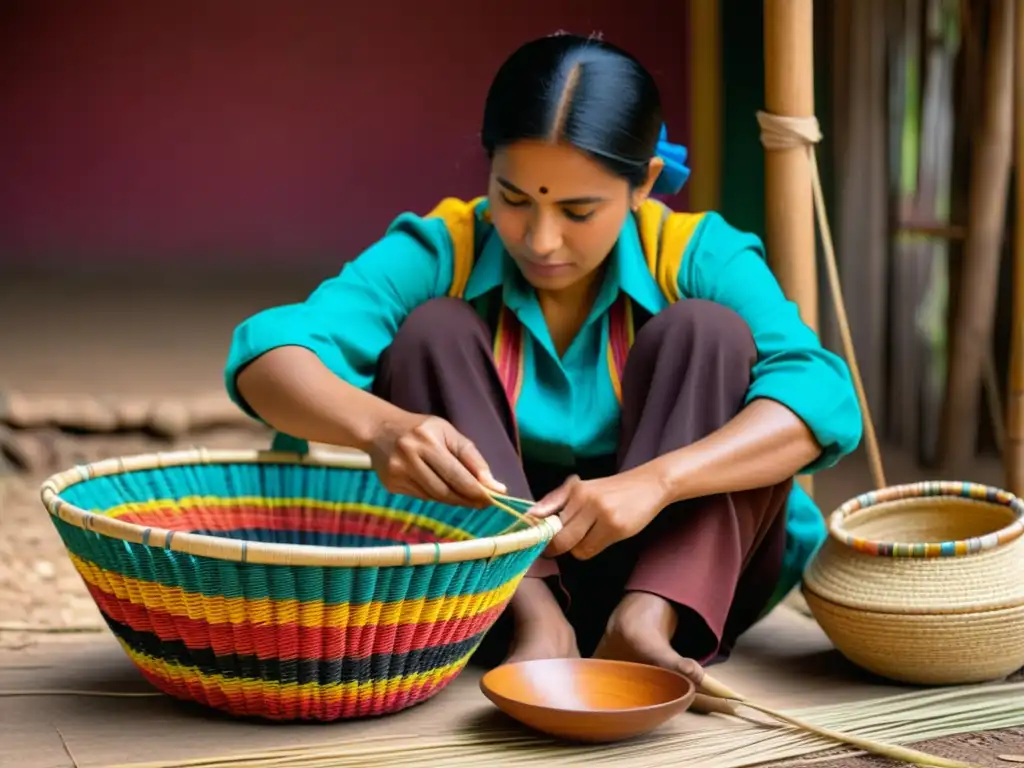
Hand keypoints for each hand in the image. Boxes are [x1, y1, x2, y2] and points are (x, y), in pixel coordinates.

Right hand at [369, 411, 505, 507]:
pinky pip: (421, 497)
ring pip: (433, 497)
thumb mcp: (449, 434)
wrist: (380, 428)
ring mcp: (397, 472)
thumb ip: (472, 459)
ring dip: (453, 500)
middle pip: (444, 490)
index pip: (456, 473)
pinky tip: (440, 489)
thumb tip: (496, 486)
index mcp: (427, 440)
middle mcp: (409, 456)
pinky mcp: (390, 485)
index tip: (493, 499)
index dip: (476, 490)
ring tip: (466, 497)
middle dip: (466, 499)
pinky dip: (435, 496)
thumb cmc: (422, 430)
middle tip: (483, 503)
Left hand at [529, 466, 670, 558]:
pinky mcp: (616, 527)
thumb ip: (555, 500)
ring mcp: (602, 514)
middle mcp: (586, 500)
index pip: (547, 518)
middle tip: (556, 548)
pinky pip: (592, 550)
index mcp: (575, 490)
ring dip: (577, 548)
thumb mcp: (582, 488)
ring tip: (586, 537)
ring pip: (576, 548)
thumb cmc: (612, 489)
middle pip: (559, 538)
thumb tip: (531, 515)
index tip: (538, 541)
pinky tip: (599, 537)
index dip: (540, 534)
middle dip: (555, 548)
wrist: (649, 485)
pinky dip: (591, 549)